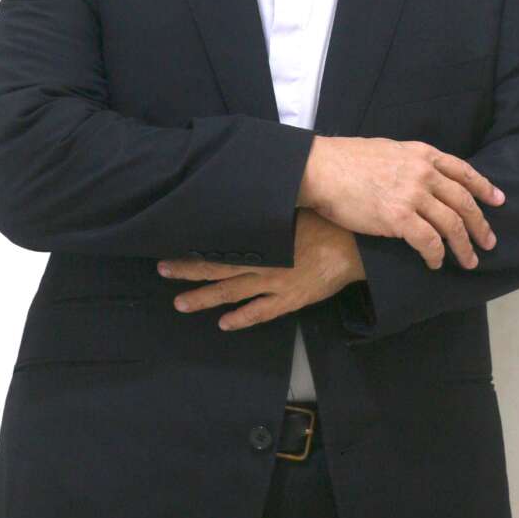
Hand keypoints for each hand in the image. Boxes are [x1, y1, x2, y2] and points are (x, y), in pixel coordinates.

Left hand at [157, 208, 365, 331]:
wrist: (354, 246)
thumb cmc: (325, 220)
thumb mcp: (293, 206)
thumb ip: (268, 210)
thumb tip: (246, 193)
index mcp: (262, 239)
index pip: (220, 243)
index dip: (195, 244)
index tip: (171, 243)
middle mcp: (262, 262)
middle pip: (218, 267)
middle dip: (189, 270)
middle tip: (163, 270)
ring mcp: (275, 284)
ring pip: (233, 293)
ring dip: (205, 298)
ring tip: (181, 303)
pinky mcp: (291, 299)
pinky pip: (261, 312)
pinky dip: (242, 319)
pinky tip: (224, 324)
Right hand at [297, 135, 505, 270]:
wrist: (321, 168)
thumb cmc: (346, 160)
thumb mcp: (387, 149)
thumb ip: (409, 162)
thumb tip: (419, 176)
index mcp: (421, 154)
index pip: (463, 171)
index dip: (483, 187)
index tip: (497, 200)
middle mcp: (423, 173)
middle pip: (463, 201)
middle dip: (480, 224)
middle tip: (489, 242)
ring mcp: (413, 195)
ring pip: (452, 225)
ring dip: (464, 246)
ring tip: (469, 261)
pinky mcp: (399, 217)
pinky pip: (429, 241)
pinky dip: (436, 255)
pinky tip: (435, 263)